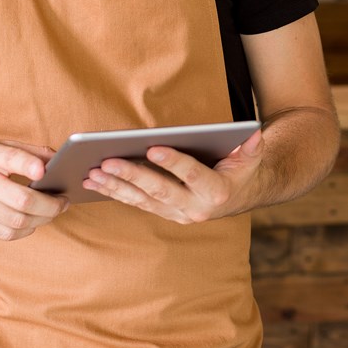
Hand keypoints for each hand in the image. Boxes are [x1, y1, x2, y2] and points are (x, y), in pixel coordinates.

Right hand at [0, 137, 67, 239]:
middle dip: (50, 205)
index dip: (30, 166)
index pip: (11, 159)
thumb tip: (57, 159)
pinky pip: (4, 234)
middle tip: (64, 201)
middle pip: (21, 200)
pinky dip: (24, 231)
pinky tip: (33, 223)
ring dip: (42, 220)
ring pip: (16, 221)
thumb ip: (26, 151)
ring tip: (53, 212)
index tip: (45, 172)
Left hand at [83, 128, 264, 223]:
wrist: (240, 197)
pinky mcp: (165, 213)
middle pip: (159, 190)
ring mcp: (177, 214)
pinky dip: (115, 193)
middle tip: (107, 160)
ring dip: (116, 186)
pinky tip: (96, 182)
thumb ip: (252, 147)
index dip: (173, 162)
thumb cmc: (242, 170)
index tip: (152, 147)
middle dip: (132, 175)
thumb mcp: (252, 159)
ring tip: (93, 172)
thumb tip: (254, 133)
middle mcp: (195, 208)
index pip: (192, 175)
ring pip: (142, 200)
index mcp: (216, 192)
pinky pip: (137, 204)